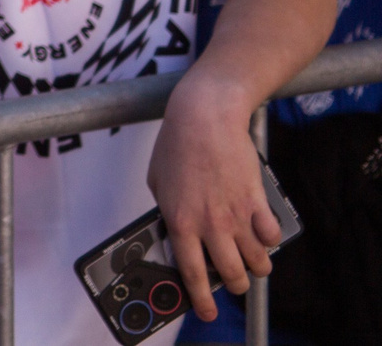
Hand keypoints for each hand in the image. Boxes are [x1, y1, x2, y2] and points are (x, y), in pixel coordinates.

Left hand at [148, 78, 281, 322]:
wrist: (204, 117)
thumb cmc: (176, 144)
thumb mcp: (157, 181)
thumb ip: (167, 210)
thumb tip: (174, 230)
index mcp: (179, 221)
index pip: (191, 272)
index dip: (200, 297)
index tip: (206, 311)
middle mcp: (209, 224)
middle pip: (230, 274)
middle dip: (235, 285)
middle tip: (235, 282)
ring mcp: (235, 214)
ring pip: (256, 261)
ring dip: (257, 267)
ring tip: (254, 263)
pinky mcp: (257, 202)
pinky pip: (272, 236)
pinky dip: (271, 240)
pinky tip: (265, 235)